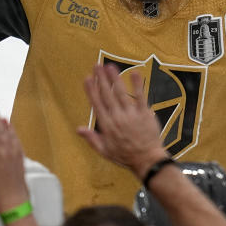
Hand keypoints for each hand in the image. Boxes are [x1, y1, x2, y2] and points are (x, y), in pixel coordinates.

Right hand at [77, 64, 167, 179]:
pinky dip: (137, 85)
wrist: (147, 160)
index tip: (88, 78)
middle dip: (101, 79)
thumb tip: (78, 128)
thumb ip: (92, 138)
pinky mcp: (144, 113)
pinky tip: (134, 73)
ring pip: (121, 93)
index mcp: (106, 126)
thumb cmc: (125, 156)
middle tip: (97, 65)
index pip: (97, 104)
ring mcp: (131, 114)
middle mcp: (117, 117)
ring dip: (115, 78)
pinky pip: (140, 96)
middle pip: (107, 95)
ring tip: (110, 66)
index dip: (91, 90)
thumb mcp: (104, 151)